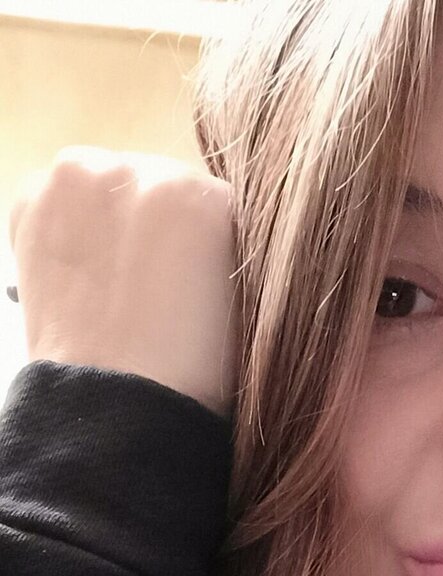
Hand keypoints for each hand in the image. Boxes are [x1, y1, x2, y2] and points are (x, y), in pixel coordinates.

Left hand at [8, 146, 239, 416]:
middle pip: (160, 183)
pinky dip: (71, 222)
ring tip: (117, 274)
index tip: (199, 276)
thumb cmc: (197, 361)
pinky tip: (84, 268)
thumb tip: (207, 224)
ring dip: (116, 215)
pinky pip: (63, 196)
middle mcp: (138, 168)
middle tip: (155, 278)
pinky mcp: (32, 202)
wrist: (118, 400)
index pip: (213, 200)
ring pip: (111, 182)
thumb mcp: (248, 290)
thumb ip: (231, 240)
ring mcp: (78, 180)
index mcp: (204, 193)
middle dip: (159, 221)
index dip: (208, 240)